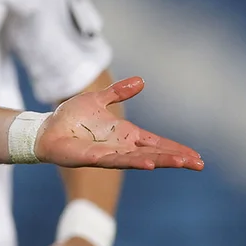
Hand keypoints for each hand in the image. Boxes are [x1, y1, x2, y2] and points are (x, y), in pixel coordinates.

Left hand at [36, 77, 201, 169]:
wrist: (47, 128)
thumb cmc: (71, 117)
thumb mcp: (98, 99)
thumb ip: (119, 92)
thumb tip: (141, 81)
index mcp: (125, 134)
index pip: (156, 143)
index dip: (175, 148)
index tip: (196, 156)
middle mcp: (121, 146)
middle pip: (155, 153)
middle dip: (176, 159)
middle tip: (199, 164)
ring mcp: (109, 154)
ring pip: (141, 159)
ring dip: (162, 161)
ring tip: (183, 163)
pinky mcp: (94, 158)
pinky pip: (117, 160)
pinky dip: (134, 161)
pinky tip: (148, 164)